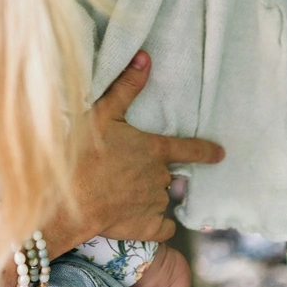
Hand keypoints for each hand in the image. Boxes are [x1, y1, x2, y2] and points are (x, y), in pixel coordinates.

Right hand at [66, 52, 224, 242]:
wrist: (66, 198)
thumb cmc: (83, 151)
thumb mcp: (103, 113)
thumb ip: (126, 87)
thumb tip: (145, 56)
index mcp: (154, 149)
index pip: (189, 149)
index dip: (205, 151)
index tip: (220, 154)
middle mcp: (159, 176)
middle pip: (166, 174)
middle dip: (153, 173)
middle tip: (127, 171)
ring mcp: (153, 204)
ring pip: (161, 198)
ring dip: (150, 196)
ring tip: (124, 193)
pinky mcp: (144, 228)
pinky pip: (163, 229)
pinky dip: (159, 226)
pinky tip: (144, 221)